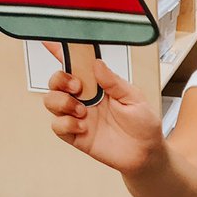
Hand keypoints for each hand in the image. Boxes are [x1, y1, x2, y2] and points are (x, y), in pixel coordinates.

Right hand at [42, 49, 162, 176]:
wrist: (147, 155)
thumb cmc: (144, 126)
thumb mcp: (134, 98)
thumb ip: (114, 82)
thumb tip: (97, 64)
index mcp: (98, 85)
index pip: (76, 64)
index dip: (61, 52)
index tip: (49, 41)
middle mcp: (85, 99)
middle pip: (56, 81)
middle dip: (60, 79)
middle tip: (78, 86)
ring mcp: (79, 117)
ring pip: (51, 101)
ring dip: (62, 102)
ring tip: (82, 110)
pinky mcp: (76, 135)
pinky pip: (57, 126)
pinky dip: (66, 123)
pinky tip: (83, 126)